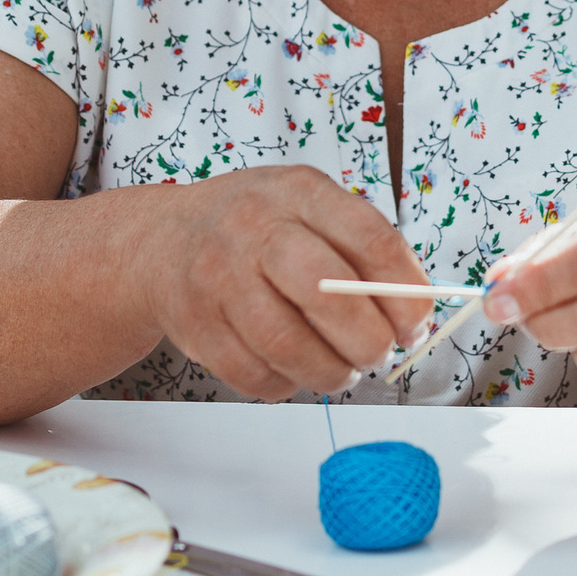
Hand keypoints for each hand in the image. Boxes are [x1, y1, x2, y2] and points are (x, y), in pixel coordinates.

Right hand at [137, 165, 431, 399]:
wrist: (160, 242)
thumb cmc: (255, 228)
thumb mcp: (307, 207)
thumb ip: (361, 248)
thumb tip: (415, 311)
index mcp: (298, 191)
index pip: (370, 238)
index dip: (405, 292)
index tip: (415, 323)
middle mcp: (253, 228)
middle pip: (327, 292)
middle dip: (369, 339)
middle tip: (379, 353)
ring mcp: (217, 278)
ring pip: (289, 346)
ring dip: (331, 372)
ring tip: (342, 369)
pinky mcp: (195, 327)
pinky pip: (254, 374)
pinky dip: (287, 384)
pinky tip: (294, 369)